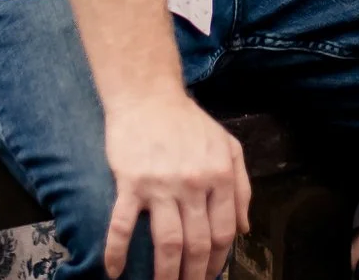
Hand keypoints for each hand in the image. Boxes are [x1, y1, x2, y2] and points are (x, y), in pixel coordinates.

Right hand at [100, 88, 252, 279]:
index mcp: (220, 176)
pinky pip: (121, 225)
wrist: (149, 96)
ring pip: (167, 242)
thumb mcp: (229, 147)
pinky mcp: (130, 183)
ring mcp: (161, 185)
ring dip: (166, 274)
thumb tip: (244, 228)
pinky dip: (116, 253)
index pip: (223, 232)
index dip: (217, 260)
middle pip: (197, 243)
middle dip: (194, 274)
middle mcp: (193, 183)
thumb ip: (242, 187)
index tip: (209, 275)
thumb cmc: (190, 123)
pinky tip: (114, 272)